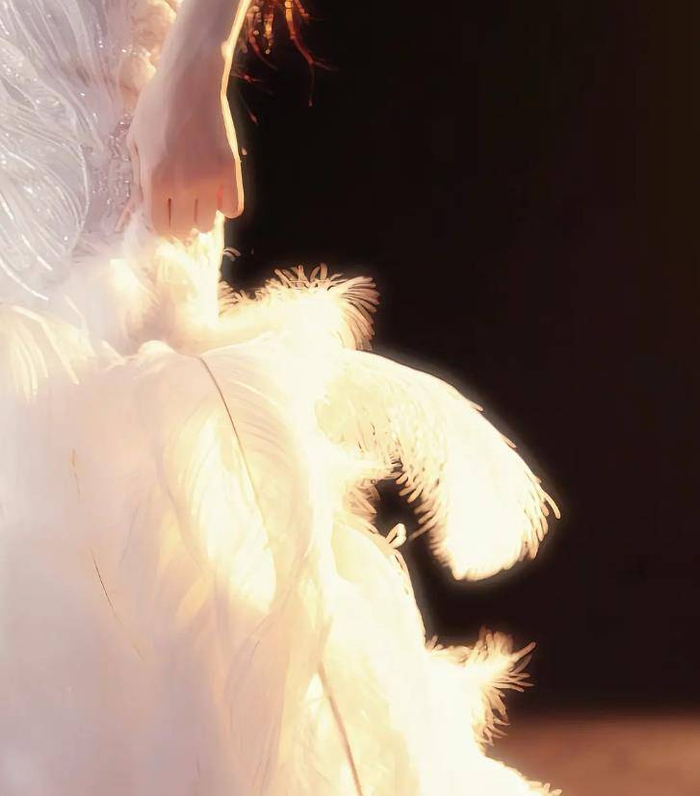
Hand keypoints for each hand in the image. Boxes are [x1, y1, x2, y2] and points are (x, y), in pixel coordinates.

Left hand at [118, 61, 243, 238]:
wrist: (190, 81)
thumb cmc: (157, 107)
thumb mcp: (135, 142)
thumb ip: (137, 180)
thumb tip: (136, 211)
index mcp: (154, 180)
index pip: (161, 226)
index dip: (163, 222)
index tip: (166, 211)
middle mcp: (181, 186)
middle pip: (184, 229)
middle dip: (181, 220)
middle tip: (183, 204)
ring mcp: (208, 181)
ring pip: (207, 224)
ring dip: (203, 214)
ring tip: (200, 196)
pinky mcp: (230, 172)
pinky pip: (233, 209)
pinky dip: (226, 206)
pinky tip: (219, 192)